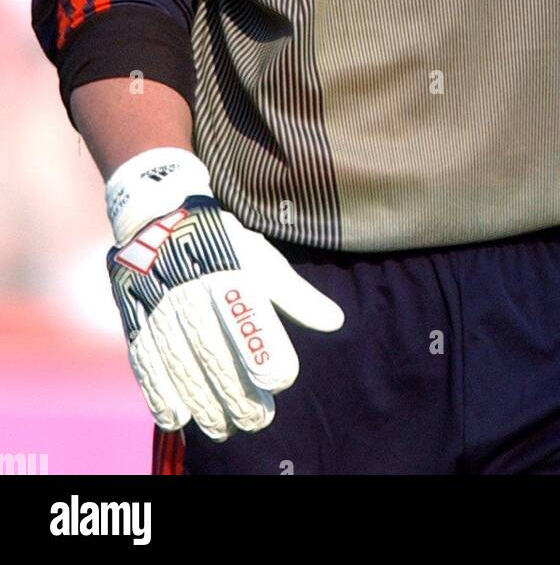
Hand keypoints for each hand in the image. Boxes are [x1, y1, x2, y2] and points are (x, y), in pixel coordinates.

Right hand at [105, 149, 343, 441]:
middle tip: (259, 419)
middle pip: (213, 350)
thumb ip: (296, 296)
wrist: (158, 220)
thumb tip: (335, 322)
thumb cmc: (223, 244)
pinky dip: (160, 393)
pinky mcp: (136, 321)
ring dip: (203, 402)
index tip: (281, 378)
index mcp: (228, 270)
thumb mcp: (261, 258)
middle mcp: (191, 290)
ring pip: (181, 364)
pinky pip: (146, 363)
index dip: (264, 350)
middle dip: (236, 392)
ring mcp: (159, 308)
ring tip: (225, 427)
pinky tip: (179, 417)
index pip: (247, 315)